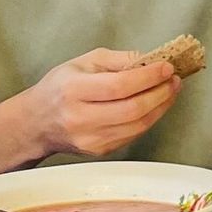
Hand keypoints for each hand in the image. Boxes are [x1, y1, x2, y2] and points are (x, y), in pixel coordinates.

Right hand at [22, 48, 180, 157]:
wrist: (37, 122)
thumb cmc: (61, 88)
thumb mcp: (84, 62)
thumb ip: (118, 60)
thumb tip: (150, 60)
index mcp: (73, 91)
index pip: (119, 86)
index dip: (148, 77)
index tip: (166, 67)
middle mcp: (80, 118)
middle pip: (132, 109)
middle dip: (160, 92)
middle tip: (173, 79)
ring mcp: (90, 139)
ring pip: (137, 125)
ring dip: (161, 106)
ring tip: (170, 90)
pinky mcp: (100, 151)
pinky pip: (133, 135)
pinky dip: (149, 119)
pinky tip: (155, 105)